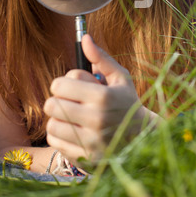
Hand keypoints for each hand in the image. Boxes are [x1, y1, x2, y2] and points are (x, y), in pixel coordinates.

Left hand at [44, 34, 148, 165]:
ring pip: (51, 125)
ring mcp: (91, 142)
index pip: (59, 85)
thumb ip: (100, 58)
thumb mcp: (119, 77)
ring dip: (58, 119)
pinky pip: (55, 142)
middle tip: (70, 101)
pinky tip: (72, 131)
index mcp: (102, 96)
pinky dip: (59, 135)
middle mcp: (96, 120)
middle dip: (58, 100)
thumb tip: (85, 38)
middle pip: (51, 105)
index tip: (70, 87)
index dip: (62, 83)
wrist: (143, 138)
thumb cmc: (127, 102)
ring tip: (72, 117)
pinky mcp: (86, 158)